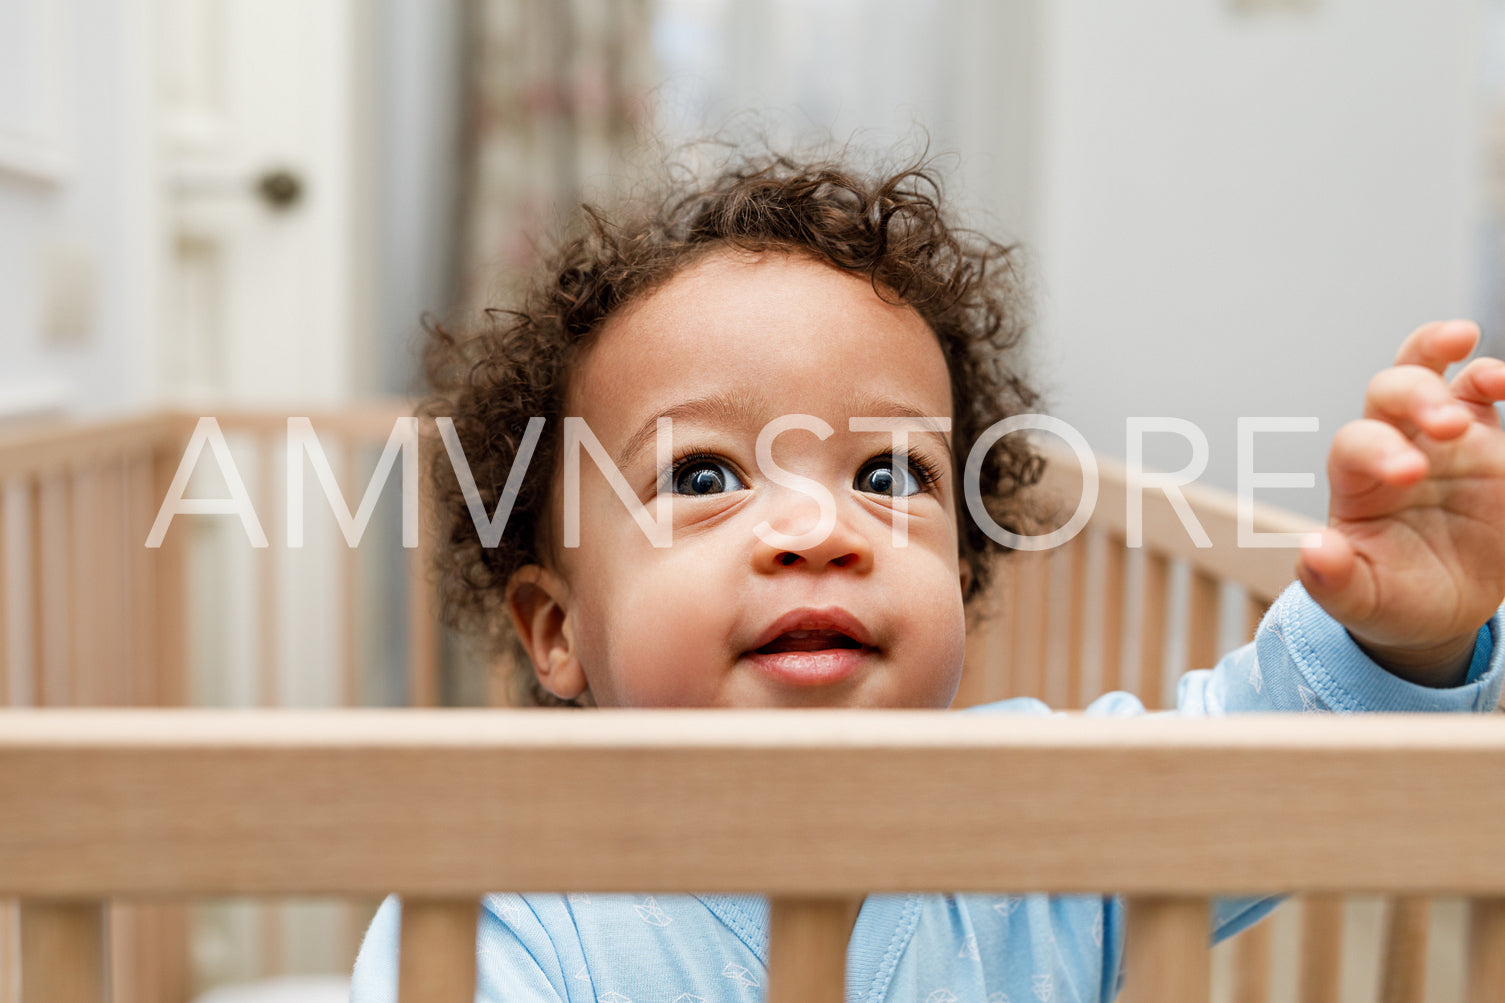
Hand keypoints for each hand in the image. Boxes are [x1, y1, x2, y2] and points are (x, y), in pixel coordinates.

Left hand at [1298, 320, 1504, 686]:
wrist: (1439, 610)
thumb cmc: (1390, 596)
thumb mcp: (1359, 600)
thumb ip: (1332, 579)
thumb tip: (1314, 552)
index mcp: (1356, 479)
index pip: (1357, 444)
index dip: (1379, 450)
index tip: (1410, 474)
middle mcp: (1393, 443)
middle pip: (1391, 389)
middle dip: (1418, 394)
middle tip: (1449, 425)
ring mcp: (1441, 438)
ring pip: (1436, 373)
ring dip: (1446, 354)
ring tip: (1491, 377)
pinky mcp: (1486, 442)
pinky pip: (1484, 395)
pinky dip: (1496, 380)